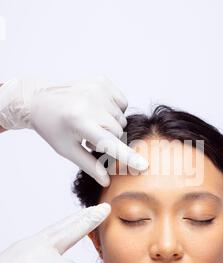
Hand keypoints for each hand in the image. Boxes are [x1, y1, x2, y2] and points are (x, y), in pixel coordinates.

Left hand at [0, 76, 147, 184]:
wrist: (39, 99)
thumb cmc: (53, 128)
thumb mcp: (67, 150)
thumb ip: (90, 166)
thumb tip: (107, 181)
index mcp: (79, 122)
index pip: (109, 143)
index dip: (127, 157)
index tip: (144, 166)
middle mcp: (90, 103)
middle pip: (119, 131)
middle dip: (109, 139)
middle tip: (90, 138)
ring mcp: (97, 89)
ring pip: (121, 118)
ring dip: (111, 124)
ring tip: (92, 123)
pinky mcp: (102, 81)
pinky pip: (122, 102)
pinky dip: (114, 109)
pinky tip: (98, 110)